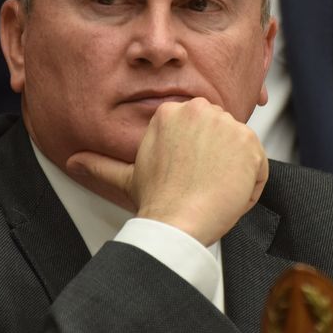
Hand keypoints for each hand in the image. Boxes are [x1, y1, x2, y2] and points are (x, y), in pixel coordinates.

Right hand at [66, 98, 268, 245]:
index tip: (188, 176)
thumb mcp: (125, 178)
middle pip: (222, 136)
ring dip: (233, 174)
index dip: (198, 157)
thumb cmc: (156, 201)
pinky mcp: (249, 143)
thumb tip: (73, 163)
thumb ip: (100, 165)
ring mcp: (226, 124)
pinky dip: (250, 185)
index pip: (201, 130)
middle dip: (217, 162)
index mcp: (171, 112)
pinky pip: (259, 166)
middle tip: (199, 186)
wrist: (178, 222)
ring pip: (241, 151)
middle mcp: (200, 110)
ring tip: (210, 192)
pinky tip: (227, 195)